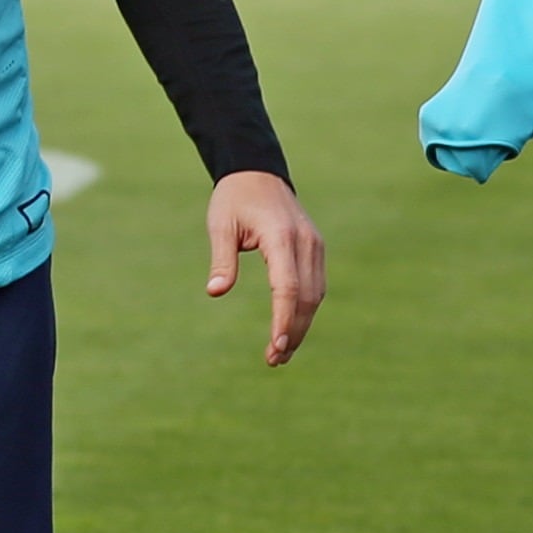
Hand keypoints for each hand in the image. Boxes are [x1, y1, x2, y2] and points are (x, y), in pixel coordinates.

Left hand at [203, 171, 323, 365]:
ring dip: (301, 325)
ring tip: (280, 353)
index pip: (287, 287)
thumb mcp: (220, 224)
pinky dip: (305, 310)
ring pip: (315, 295)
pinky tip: (291, 328)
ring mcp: (315, 245)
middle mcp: (305, 242)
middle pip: (306, 297)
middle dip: (293, 331)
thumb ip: (221, 258)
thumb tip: (216, 291)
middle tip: (274, 360)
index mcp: (281, 236)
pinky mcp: (316, 249)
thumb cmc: (234, 199)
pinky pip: (315, 286)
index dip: (283, 319)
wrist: (258, 171)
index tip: (275, 347)